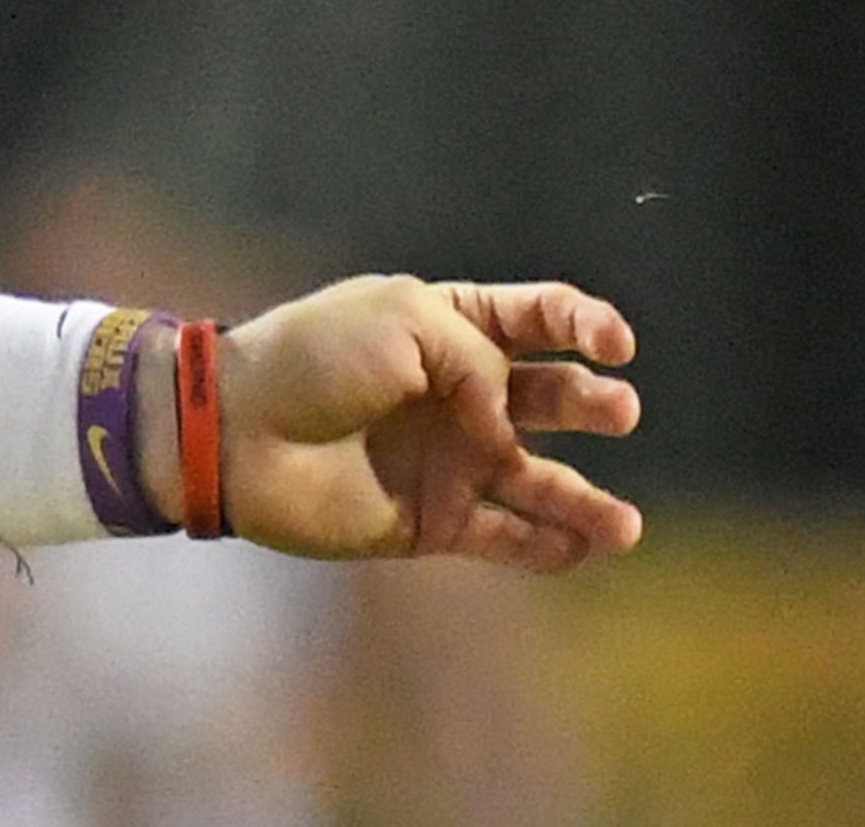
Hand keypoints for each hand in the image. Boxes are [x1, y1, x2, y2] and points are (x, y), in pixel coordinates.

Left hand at [219, 275, 641, 572]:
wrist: (240, 432)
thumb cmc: (314, 360)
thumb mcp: (402, 322)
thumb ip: (478, 359)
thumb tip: (506, 422)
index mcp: (448, 326)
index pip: (537, 317)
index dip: (585, 323)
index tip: (614, 342)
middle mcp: (459, 395)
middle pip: (552, 397)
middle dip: (594, 401)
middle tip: (617, 410)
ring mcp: (450, 460)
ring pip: (541, 483)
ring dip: (587, 502)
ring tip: (624, 524)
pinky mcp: (433, 520)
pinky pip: (506, 539)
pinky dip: (548, 548)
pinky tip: (581, 547)